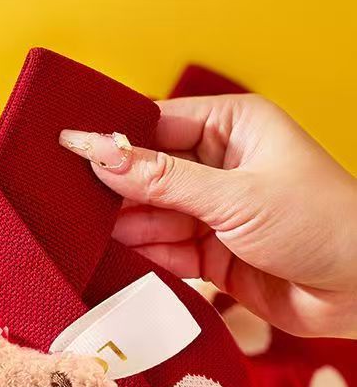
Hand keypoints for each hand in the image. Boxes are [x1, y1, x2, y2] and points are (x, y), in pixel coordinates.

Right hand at [59, 95, 356, 338]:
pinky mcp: (215, 258)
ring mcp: (217, 214)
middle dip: (115, 192)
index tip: (70, 152)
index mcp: (234, 127)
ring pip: (154, 218)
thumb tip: (103, 153)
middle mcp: (223, 167)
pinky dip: (144, 259)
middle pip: (151, 175)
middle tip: (68, 204)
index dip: (115, 140)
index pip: (159, 126)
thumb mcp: (234, 196)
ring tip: (83, 237)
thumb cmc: (319, 223)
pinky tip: (113, 261)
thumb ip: (164, 181)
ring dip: (124, 230)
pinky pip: (167, 253)